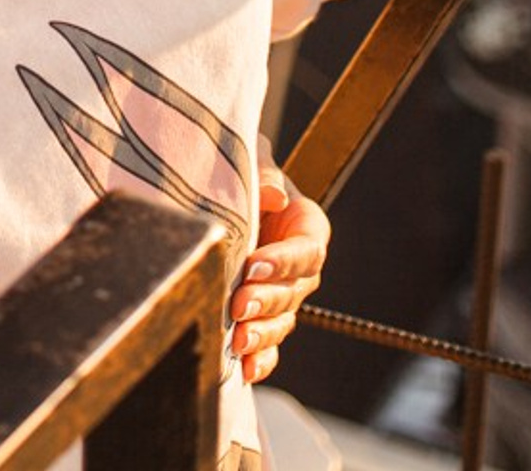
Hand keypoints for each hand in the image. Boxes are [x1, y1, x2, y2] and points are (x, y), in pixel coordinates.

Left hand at [232, 175, 327, 383]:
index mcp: (308, 228)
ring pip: (282, 321)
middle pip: (292, 291)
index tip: (253, 266)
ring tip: (238, 341)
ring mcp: (285, 295)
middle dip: (265, 301)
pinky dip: (260, 359)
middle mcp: (301, 267)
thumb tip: (274, 197)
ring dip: (262, 335)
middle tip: (238, 305)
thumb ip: (264, 175)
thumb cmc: (242, 169)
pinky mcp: (266, 315)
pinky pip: (271, 344)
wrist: (222, 192)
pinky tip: (245, 370)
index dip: (282, 262)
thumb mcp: (253, 161)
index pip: (306, 251)